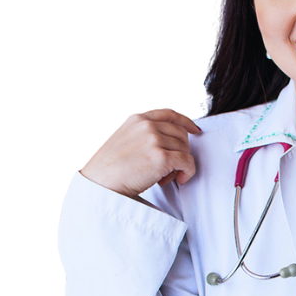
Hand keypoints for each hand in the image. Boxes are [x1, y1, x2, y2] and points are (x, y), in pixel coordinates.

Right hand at [81, 108, 200, 197]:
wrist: (100, 182)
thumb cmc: (109, 167)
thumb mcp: (124, 137)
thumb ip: (143, 133)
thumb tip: (169, 141)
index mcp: (137, 117)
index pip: (169, 114)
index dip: (186, 122)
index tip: (195, 130)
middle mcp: (147, 125)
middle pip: (181, 135)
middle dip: (180, 151)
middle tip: (171, 168)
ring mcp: (154, 139)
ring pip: (185, 150)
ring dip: (180, 166)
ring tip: (165, 177)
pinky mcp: (161, 157)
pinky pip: (187, 163)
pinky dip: (187, 172)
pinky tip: (180, 179)